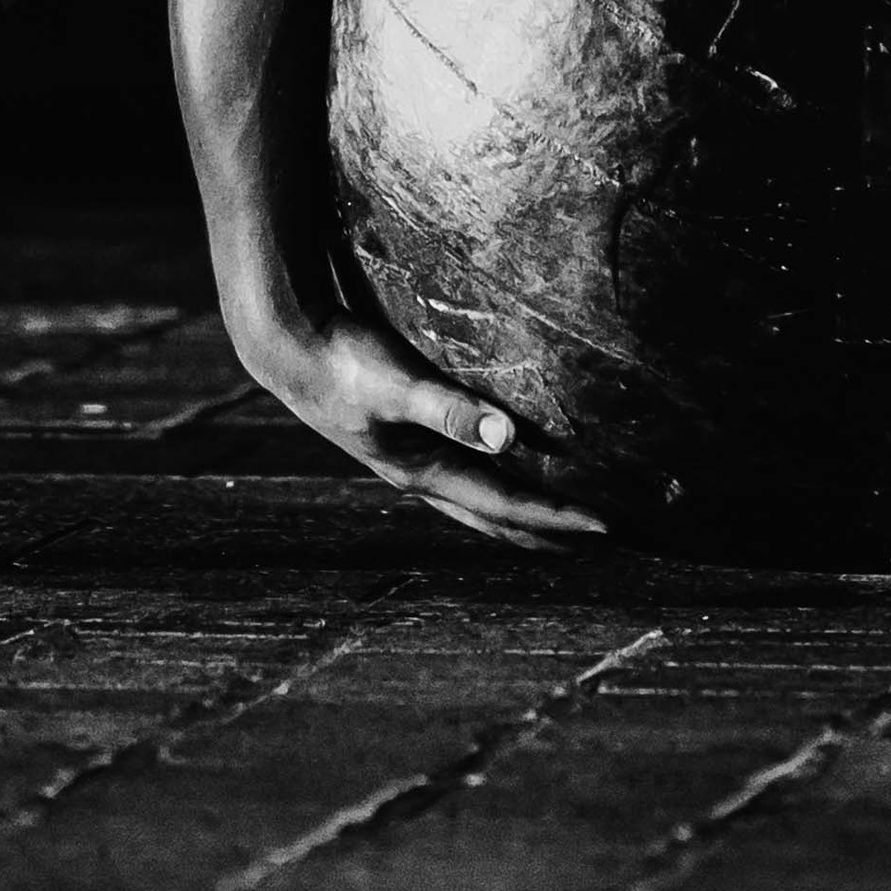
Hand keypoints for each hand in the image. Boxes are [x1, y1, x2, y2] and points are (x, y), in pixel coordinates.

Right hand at [231, 292, 613, 549]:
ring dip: (518, 513)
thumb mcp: (396, 384)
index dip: (558, 517)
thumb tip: (509, 437)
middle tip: (594, 544)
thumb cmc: (340, 361)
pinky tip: (496, 464)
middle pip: (493, 518)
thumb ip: (450, 408)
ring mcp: (406, 456)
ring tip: (553, 519)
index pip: (507, 505)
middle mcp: (418, 473)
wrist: (282, 346)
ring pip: (475, 499)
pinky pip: (458, 470)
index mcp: (422, 471)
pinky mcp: (398, 433)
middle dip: (543, 533)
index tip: (608, 525)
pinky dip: (490, 480)